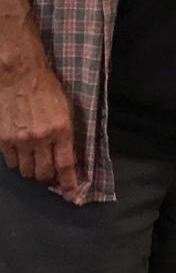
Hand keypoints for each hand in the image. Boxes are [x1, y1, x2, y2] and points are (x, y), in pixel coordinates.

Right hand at [0, 56, 78, 201]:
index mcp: (61, 129)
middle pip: (44, 174)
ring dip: (33, 172)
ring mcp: (20, 141)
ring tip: (37, 164)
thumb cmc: (48, 90)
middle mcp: (41, 138)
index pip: (66, 165)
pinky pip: (11, 163)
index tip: (72, 196)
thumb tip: (69, 157)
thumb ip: (67, 135)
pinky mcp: (3, 140)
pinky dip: (18, 163)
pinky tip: (22, 155)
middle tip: (52, 178)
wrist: (20, 76)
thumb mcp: (67, 110)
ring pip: (26, 171)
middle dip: (49, 179)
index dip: (69, 183)